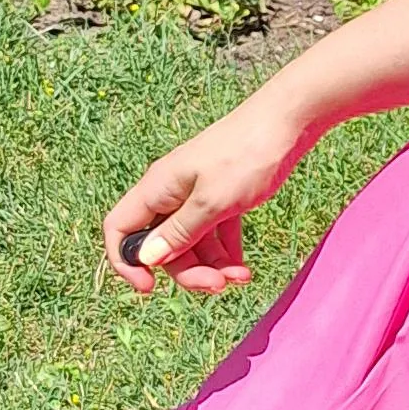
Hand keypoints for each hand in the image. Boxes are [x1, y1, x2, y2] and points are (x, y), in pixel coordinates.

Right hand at [101, 88, 306, 294]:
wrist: (289, 122)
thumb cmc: (247, 155)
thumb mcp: (212, 202)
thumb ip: (179, 232)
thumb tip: (146, 259)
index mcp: (157, 188)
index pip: (120, 229)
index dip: (126, 261)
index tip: (149, 287)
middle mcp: (171, 191)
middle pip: (161, 244)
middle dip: (186, 270)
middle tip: (217, 286)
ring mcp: (197, 193)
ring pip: (190, 242)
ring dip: (211, 266)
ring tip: (240, 277)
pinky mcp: (222, 195)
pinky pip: (214, 232)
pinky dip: (226, 252)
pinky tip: (244, 268)